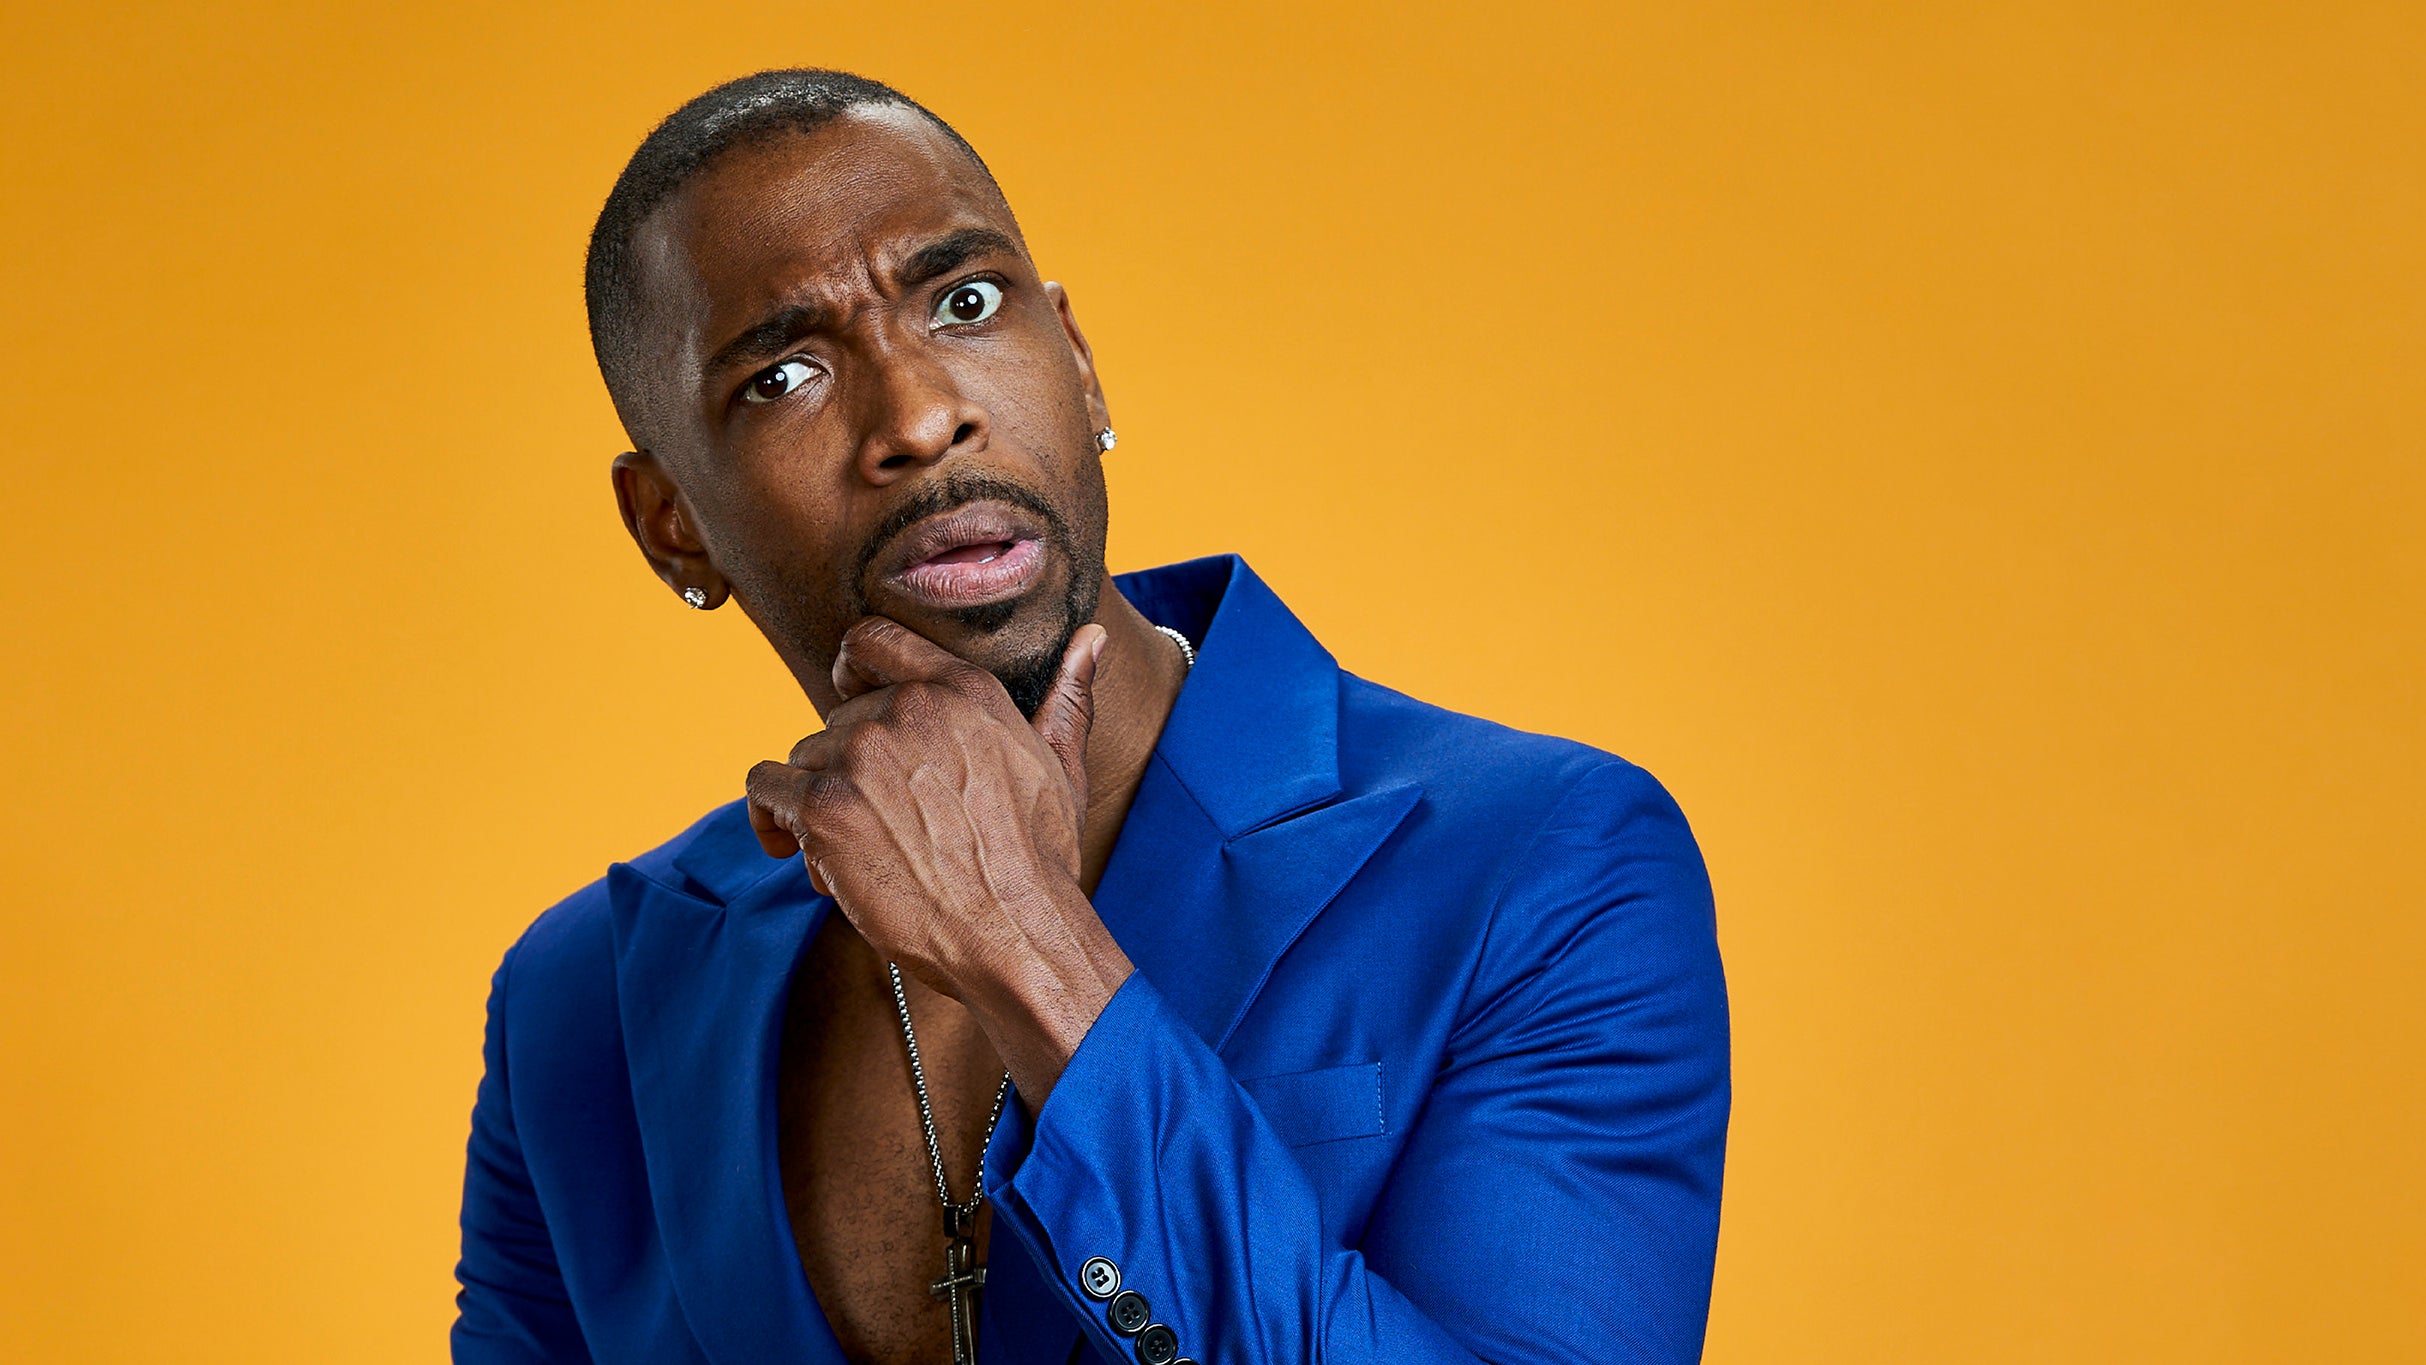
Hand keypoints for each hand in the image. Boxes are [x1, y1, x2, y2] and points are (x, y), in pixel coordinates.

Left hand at [744, 617, 1109, 1002]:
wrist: (1016, 933)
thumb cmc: (1040, 860)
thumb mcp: (1060, 767)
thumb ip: (1066, 697)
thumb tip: (1093, 638)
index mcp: (960, 689)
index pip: (872, 639)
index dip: (849, 670)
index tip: (847, 700)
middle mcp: (907, 709)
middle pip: (836, 719)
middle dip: (847, 771)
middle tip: (879, 827)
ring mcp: (861, 755)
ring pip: (803, 758)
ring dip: (816, 804)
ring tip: (853, 854)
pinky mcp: (824, 807)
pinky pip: (766, 789)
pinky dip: (771, 821)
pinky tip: (792, 851)